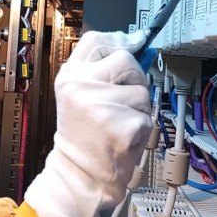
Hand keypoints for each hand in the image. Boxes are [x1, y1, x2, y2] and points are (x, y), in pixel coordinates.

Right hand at [23, 30, 152, 216]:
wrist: (78, 176)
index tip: (129, 51)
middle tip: (121, 103)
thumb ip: (100, 68)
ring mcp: (101, 106)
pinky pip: (147, 117)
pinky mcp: (122, 127)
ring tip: (119, 124)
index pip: (97, 40)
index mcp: (69, 76)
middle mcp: (81, 87)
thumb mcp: (79, 95)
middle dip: (134, 81)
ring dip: (139, 108)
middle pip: (126, 60)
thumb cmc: (83, 136)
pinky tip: (124, 139)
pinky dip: (142, 129)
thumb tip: (135, 42)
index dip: (118, 42)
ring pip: (142, 91)